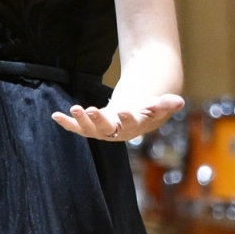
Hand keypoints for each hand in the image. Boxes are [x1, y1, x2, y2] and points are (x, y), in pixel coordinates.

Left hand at [52, 93, 183, 140]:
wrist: (130, 119)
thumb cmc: (143, 111)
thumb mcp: (156, 105)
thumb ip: (165, 104)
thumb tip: (179, 101)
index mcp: (132, 127)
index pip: (131, 124)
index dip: (127, 118)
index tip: (124, 112)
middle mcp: (114, 132)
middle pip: (106, 128)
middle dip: (97, 119)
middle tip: (90, 109)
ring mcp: (100, 131)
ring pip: (89, 128)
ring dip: (80, 120)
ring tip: (74, 108)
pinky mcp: (89, 128)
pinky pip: (76, 127)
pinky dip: (66, 122)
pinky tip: (55, 115)